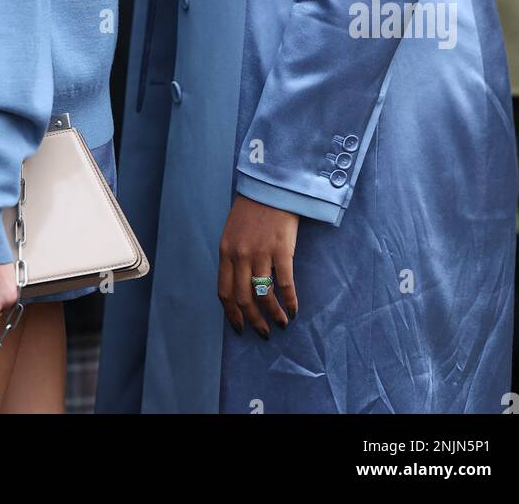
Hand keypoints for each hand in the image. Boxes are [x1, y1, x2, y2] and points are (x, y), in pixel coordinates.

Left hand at [218, 195, 298, 337]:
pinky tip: (294, 310)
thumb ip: (233, 257)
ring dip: (272, 315)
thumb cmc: (252, 209)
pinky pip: (285, 283)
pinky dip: (290, 301)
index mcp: (226, 252)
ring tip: (280, 324)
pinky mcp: (281, 249)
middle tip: (263, 332)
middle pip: (243, 298)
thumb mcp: (233, 232)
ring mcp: (261, 253)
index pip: (224, 292)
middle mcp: (240, 255)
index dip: (232, 314)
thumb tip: (240, 286)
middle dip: (253, 321)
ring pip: (264, 295)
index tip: (240, 328)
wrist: (271, 186)